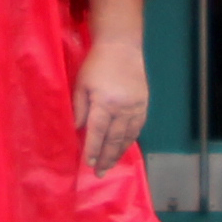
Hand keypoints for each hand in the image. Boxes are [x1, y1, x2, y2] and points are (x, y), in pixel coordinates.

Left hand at [75, 38, 146, 176]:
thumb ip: (79, 108)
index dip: (92, 149)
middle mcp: (123, 108)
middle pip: (114, 139)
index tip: (87, 163)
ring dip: (118, 154)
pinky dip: (129, 141)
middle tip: (99, 173)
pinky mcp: (144, 105)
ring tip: (110, 166)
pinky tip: (123, 149)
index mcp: (105, 103)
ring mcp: (136, 107)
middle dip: (105, 158)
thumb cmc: (97, 64)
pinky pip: (137, 128)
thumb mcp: (81, 84)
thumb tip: (77, 130)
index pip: (97, 132)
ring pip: (127, 137)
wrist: (123, 47)